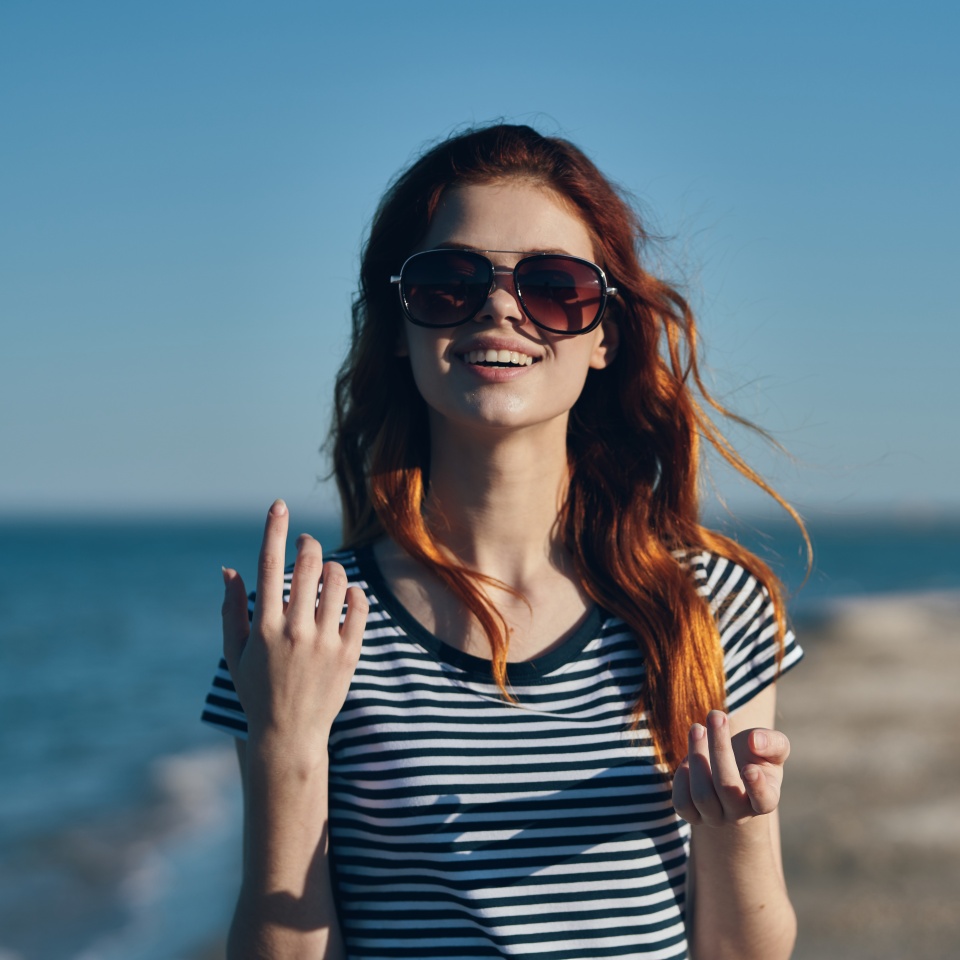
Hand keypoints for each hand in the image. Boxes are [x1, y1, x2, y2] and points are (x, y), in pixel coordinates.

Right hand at [220, 499, 367, 755]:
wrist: (289, 736)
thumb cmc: (257, 692)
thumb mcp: (234, 654)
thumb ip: (231, 610)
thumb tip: (229, 569)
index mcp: (263, 628)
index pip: (267, 566)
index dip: (273, 530)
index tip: (279, 505)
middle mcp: (294, 631)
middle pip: (307, 566)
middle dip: (308, 543)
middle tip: (307, 542)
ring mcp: (325, 642)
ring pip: (336, 581)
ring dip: (332, 567)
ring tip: (325, 573)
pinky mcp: (349, 653)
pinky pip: (359, 606)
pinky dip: (353, 592)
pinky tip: (344, 595)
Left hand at [672, 709, 789, 825]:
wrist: (732, 766)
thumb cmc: (756, 755)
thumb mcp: (773, 746)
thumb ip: (772, 742)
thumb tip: (755, 742)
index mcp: (766, 798)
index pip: (764, 800)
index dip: (756, 787)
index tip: (749, 768)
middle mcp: (740, 814)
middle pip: (726, 788)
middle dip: (719, 748)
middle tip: (715, 715)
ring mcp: (715, 817)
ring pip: (701, 795)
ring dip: (696, 755)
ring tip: (697, 728)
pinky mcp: (693, 815)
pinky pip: (682, 803)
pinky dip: (681, 778)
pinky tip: (686, 758)